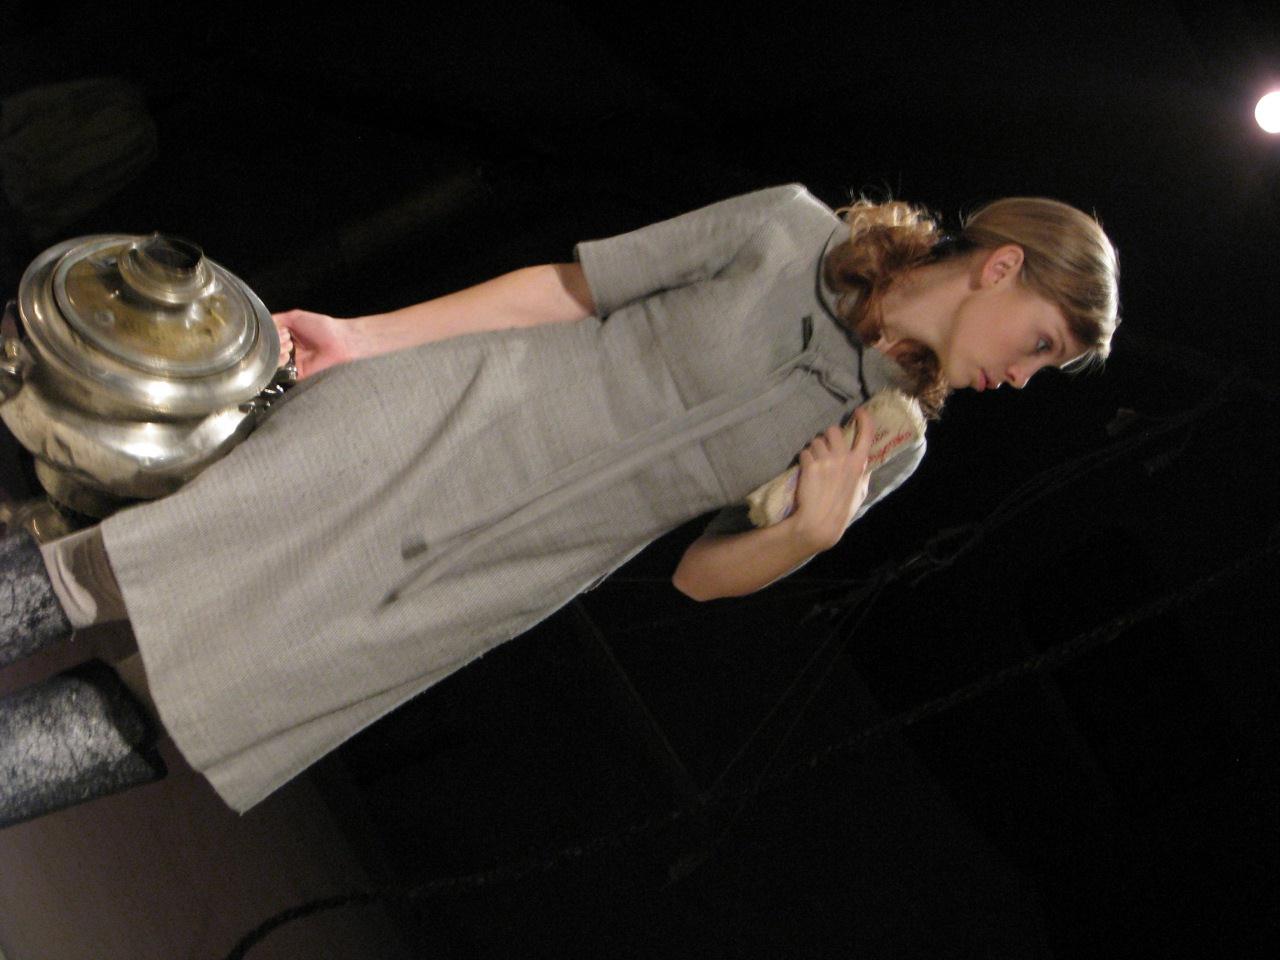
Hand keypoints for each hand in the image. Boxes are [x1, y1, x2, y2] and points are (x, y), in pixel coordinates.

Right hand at [271, 309, 356, 379]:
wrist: (340, 342)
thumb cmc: (322, 327)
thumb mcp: (295, 317)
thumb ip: (276, 320)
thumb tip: (259, 325)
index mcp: (286, 336)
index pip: (267, 337)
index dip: (268, 333)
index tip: (279, 330)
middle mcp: (287, 350)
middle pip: (267, 349)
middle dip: (273, 342)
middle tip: (286, 338)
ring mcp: (291, 363)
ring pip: (271, 360)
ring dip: (277, 351)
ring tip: (289, 345)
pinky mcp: (296, 375)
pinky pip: (280, 372)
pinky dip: (280, 362)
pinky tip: (287, 355)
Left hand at [790, 406, 874, 550]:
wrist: (820, 522)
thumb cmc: (842, 510)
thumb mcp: (861, 491)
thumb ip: (863, 473)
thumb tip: (865, 462)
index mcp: (860, 463)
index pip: (867, 432)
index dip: (864, 418)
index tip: (859, 412)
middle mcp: (844, 457)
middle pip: (834, 430)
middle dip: (828, 436)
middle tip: (826, 447)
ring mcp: (826, 460)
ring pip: (816, 440)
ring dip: (814, 449)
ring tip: (815, 463)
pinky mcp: (810, 465)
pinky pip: (805, 452)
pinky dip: (804, 460)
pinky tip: (806, 471)